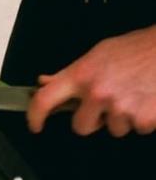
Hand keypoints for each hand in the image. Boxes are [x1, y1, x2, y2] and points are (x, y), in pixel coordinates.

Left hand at [27, 26, 155, 136]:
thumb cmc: (136, 49)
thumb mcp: (98, 54)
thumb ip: (71, 73)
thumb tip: (45, 82)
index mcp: (82, 74)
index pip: (46, 99)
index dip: (35, 116)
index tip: (35, 124)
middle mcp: (98, 93)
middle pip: (81, 126)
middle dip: (92, 119)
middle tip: (107, 102)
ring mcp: (120, 108)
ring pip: (113, 130)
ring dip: (121, 118)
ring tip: (132, 94)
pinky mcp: (143, 119)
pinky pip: (136, 129)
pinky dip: (142, 119)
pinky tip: (146, 99)